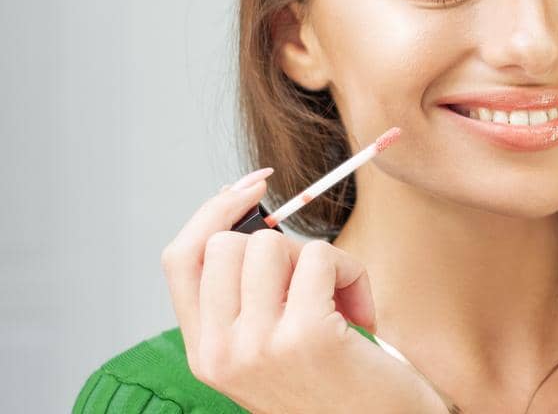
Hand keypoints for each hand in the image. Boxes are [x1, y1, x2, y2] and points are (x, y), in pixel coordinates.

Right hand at [160, 168, 448, 412]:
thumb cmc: (341, 384)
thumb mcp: (272, 347)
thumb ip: (249, 297)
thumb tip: (248, 208)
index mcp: (206, 353)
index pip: (180, 259)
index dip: (212, 213)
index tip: (251, 188)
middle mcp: (222, 353)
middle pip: (229, 243)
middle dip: (283, 246)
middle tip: (315, 285)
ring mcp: (259, 347)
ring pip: (276, 245)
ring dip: (324, 261)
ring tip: (343, 305)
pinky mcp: (305, 337)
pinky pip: (324, 257)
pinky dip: (354, 274)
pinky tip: (362, 317)